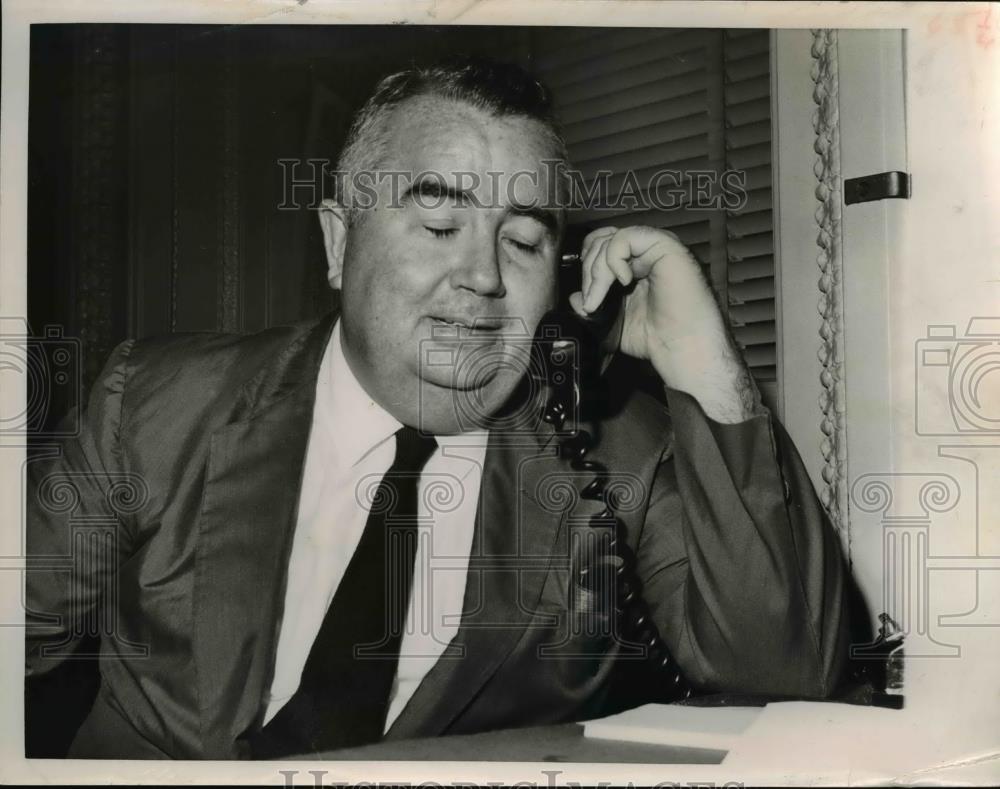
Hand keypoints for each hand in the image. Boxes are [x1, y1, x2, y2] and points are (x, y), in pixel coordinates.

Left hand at [569, 225, 761, 422]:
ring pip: (610, 239)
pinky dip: (613, 260)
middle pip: (601, 240)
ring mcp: (656, 247)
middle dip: (588, 271)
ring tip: (599, 298)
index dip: (587, 268)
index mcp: (636, 266)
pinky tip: (623, 282)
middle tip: (590, 301)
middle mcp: (646, 252)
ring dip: (596, 271)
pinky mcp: (665, 245)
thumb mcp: (614, 322)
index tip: (586, 298)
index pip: (600, 247)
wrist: (682, 348)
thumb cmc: (658, 339)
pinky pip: (625, 238)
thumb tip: (573, 298)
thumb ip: (594, 307)